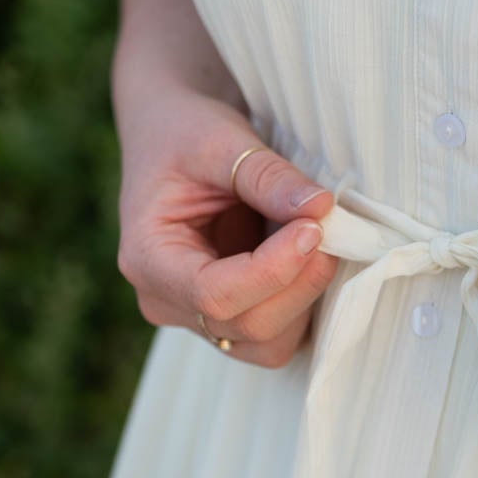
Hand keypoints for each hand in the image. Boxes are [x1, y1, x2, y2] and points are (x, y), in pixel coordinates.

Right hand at [114, 78, 338, 365]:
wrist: (173, 137)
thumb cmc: (183, 133)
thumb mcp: (219, 139)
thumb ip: (266, 176)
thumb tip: (320, 210)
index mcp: (147, 259)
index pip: (214, 294)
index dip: (273, 270)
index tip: (315, 228)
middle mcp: (166, 301)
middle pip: (247, 326)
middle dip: (300, 283)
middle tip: (331, 229)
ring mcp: (197, 317)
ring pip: (268, 343)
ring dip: (307, 298)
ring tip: (321, 241)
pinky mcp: (230, 318)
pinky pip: (277, 336)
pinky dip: (304, 304)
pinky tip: (311, 259)